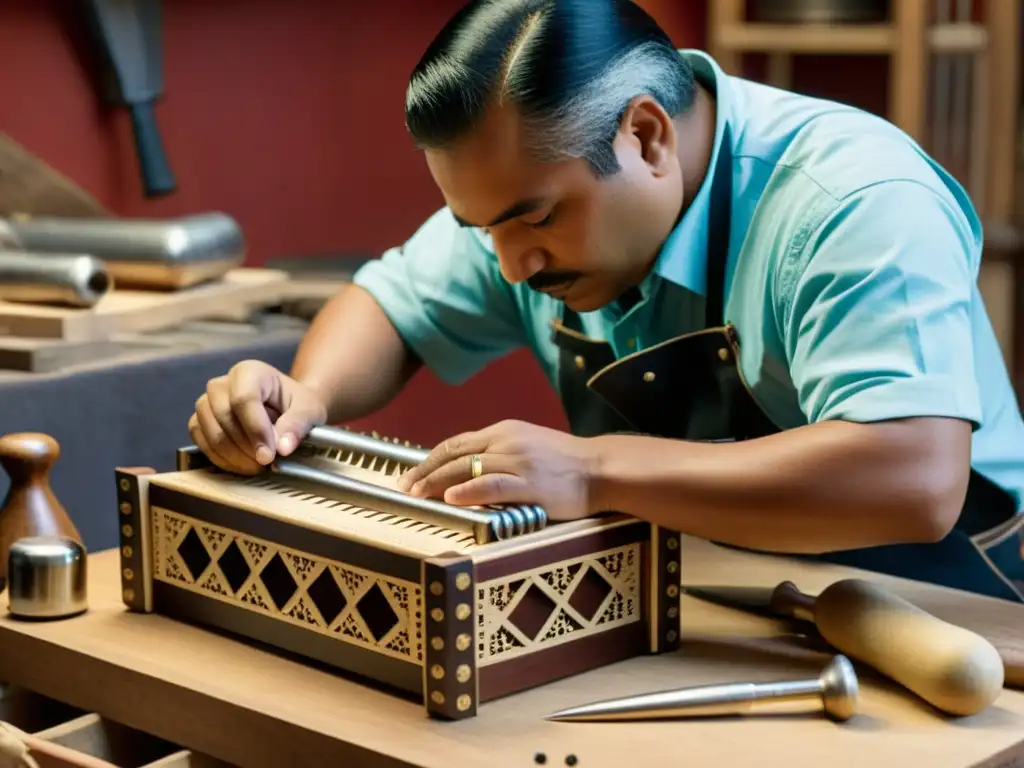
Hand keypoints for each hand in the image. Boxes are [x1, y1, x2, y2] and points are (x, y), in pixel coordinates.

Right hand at [188, 360, 327, 474]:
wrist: (286, 409)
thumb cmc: (297, 405)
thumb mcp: (309, 410)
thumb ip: (297, 425)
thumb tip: (282, 447)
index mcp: (250, 372)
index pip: (244, 398)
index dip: (256, 429)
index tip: (269, 455)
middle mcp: (223, 383)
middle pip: (224, 415)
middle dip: (246, 446)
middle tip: (266, 463)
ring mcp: (207, 402)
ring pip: (210, 431)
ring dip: (233, 455)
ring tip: (257, 466)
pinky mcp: (200, 421)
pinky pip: (202, 441)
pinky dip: (221, 458)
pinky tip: (242, 465)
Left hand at [395, 420, 600, 521]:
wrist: (601, 469)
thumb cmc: (566, 464)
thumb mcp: (528, 448)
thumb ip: (498, 455)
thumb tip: (466, 471)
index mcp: (504, 431)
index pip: (457, 443)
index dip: (430, 460)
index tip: (412, 475)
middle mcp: (507, 441)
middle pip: (454, 453)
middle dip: (425, 471)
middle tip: (405, 488)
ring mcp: (518, 462)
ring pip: (467, 468)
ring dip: (437, 482)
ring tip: (418, 495)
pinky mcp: (531, 484)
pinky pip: (492, 485)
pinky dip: (468, 491)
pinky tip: (451, 499)